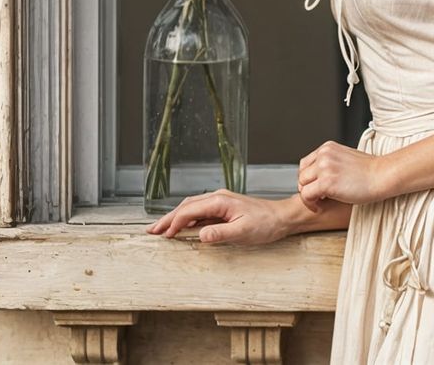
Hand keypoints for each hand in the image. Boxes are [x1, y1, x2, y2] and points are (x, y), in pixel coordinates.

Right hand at [145, 189, 291, 246]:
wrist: (282, 217)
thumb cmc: (266, 224)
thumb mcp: (243, 232)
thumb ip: (220, 234)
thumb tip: (199, 235)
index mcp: (219, 201)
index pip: (189, 211)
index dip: (174, 223)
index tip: (164, 236)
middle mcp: (217, 198)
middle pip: (186, 207)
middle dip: (167, 219)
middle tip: (151, 231)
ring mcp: (220, 202)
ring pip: (191, 208)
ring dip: (175, 218)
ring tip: (161, 230)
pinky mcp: (224, 209)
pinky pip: (200, 213)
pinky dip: (187, 219)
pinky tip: (182, 228)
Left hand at [297, 140, 389, 212]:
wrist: (383, 176)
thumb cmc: (371, 171)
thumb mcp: (347, 159)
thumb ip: (332, 163)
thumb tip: (322, 176)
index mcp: (328, 148)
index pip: (306, 163)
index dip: (309, 178)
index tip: (317, 187)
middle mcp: (324, 155)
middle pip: (302, 174)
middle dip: (308, 187)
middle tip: (318, 197)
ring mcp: (324, 168)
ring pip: (302, 185)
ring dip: (309, 196)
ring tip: (320, 201)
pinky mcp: (326, 183)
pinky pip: (306, 195)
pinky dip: (310, 203)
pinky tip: (319, 206)